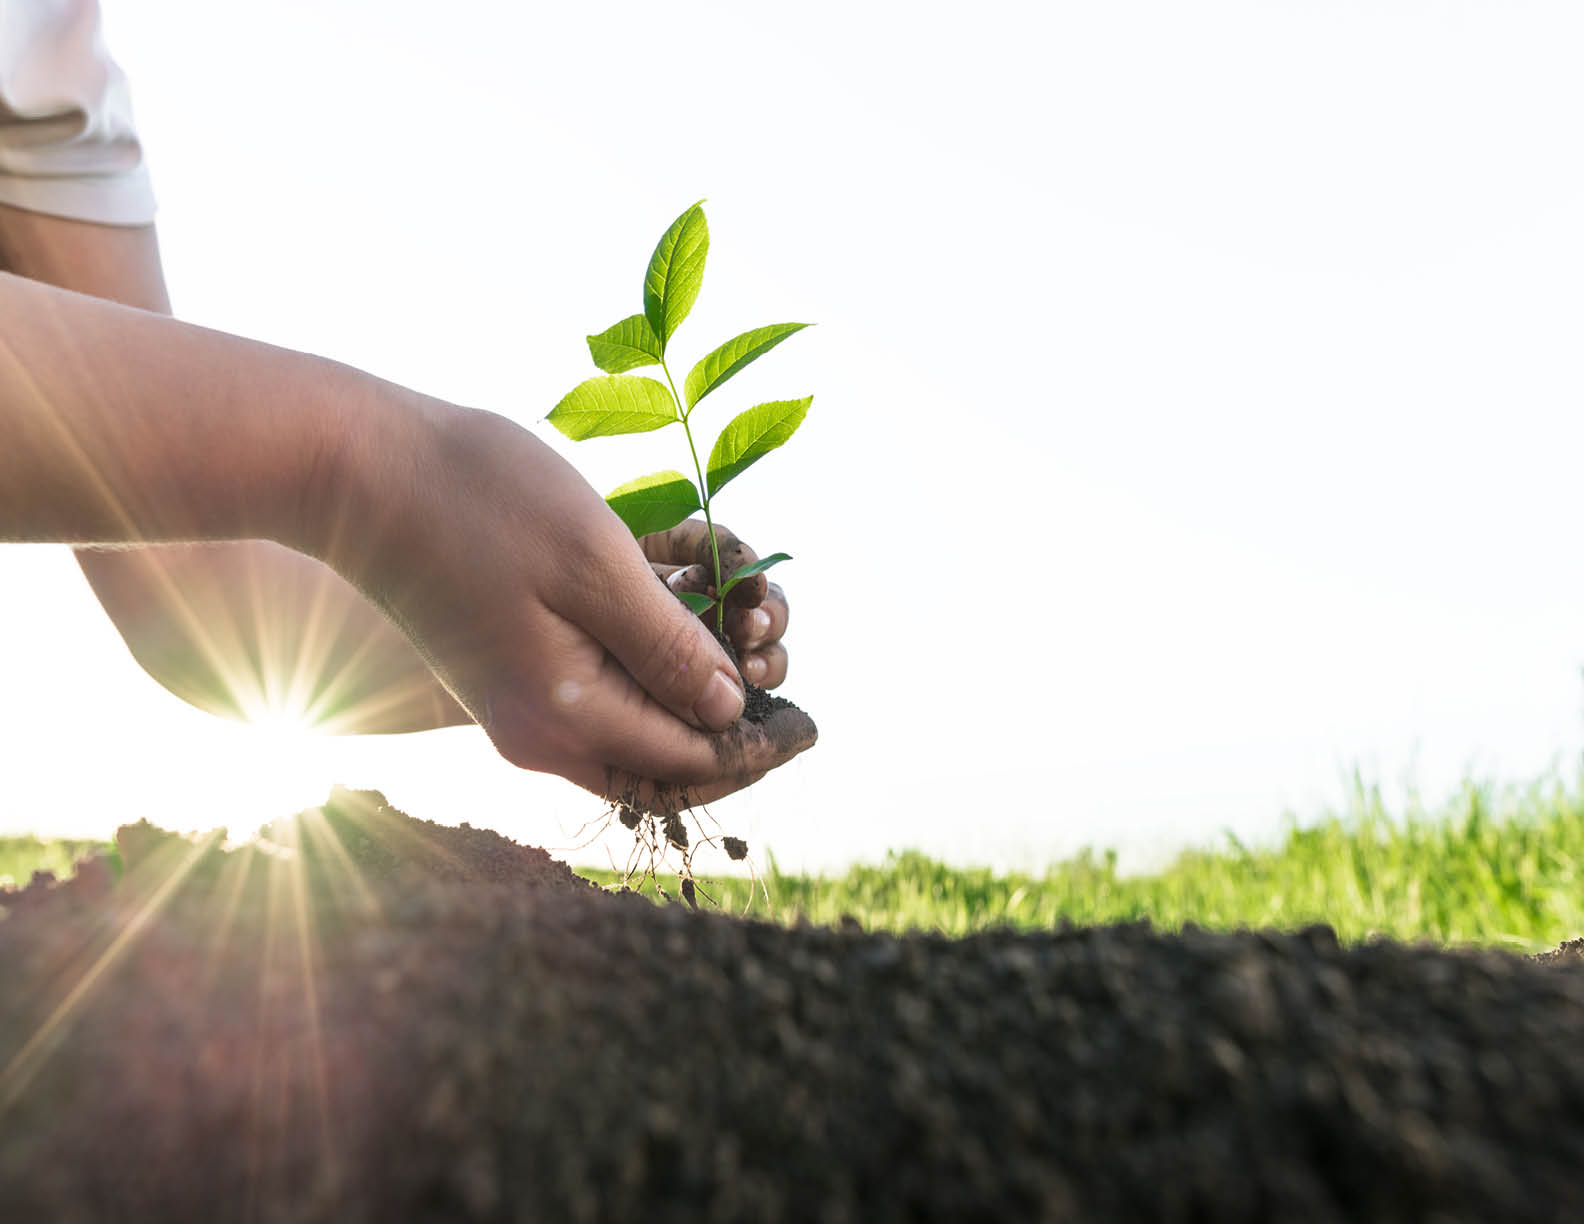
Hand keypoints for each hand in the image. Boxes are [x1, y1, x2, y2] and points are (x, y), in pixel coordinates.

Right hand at [318, 396, 815, 806]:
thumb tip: (732, 710)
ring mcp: (522, 702)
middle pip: (666, 761)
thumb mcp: (594, 567)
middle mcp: (543, 732)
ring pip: (638, 726)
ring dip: (696, 682)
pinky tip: (684, 592)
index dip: (761, 744)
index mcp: (566, 721)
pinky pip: (603, 687)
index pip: (692, 764)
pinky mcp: (512, 665)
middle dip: (734, 721)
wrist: (353, 471)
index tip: (813, 721)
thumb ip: (669, 648)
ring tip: (740, 613)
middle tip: (780, 661)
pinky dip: (652, 654)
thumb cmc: (478, 502)